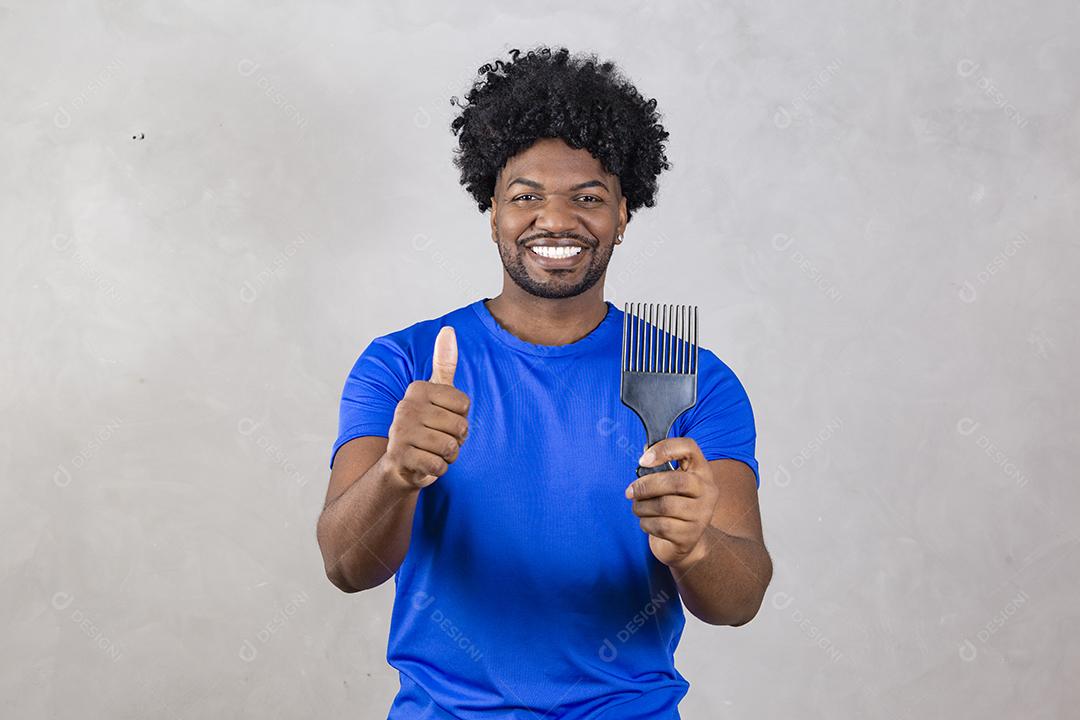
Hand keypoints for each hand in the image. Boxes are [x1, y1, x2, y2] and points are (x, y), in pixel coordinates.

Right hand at [384, 326, 470, 489]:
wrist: (399, 464)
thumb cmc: (425, 426)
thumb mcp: (436, 393)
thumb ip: (444, 363)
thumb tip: (448, 329)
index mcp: (418, 389)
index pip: (464, 405)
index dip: (461, 418)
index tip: (443, 420)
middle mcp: (406, 407)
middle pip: (460, 427)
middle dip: (457, 440)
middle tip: (438, 440)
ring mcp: (401, 431)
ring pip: (451, 447)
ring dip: (448, 456)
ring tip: (432, 451)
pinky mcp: (401, 456)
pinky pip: (439, 465)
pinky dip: (438, 469)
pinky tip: (426, 464)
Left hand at [624, 437, 718, 570]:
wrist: (684, 541)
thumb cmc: (673, 503)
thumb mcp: (670, 482)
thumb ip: (659, 467)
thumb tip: (644, 457)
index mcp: (701, 470)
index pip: (689, 447)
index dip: (664, 448)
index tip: (643, 460)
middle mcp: (707, 491)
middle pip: (676, 482)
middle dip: (646, 485)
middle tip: (630, 491)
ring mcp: (702, 515)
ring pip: (665, 506)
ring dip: (642, 506)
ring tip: (637, 507)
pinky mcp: (690, 536)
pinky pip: (661, 526)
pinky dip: (646, 523)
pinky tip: (646, 522)